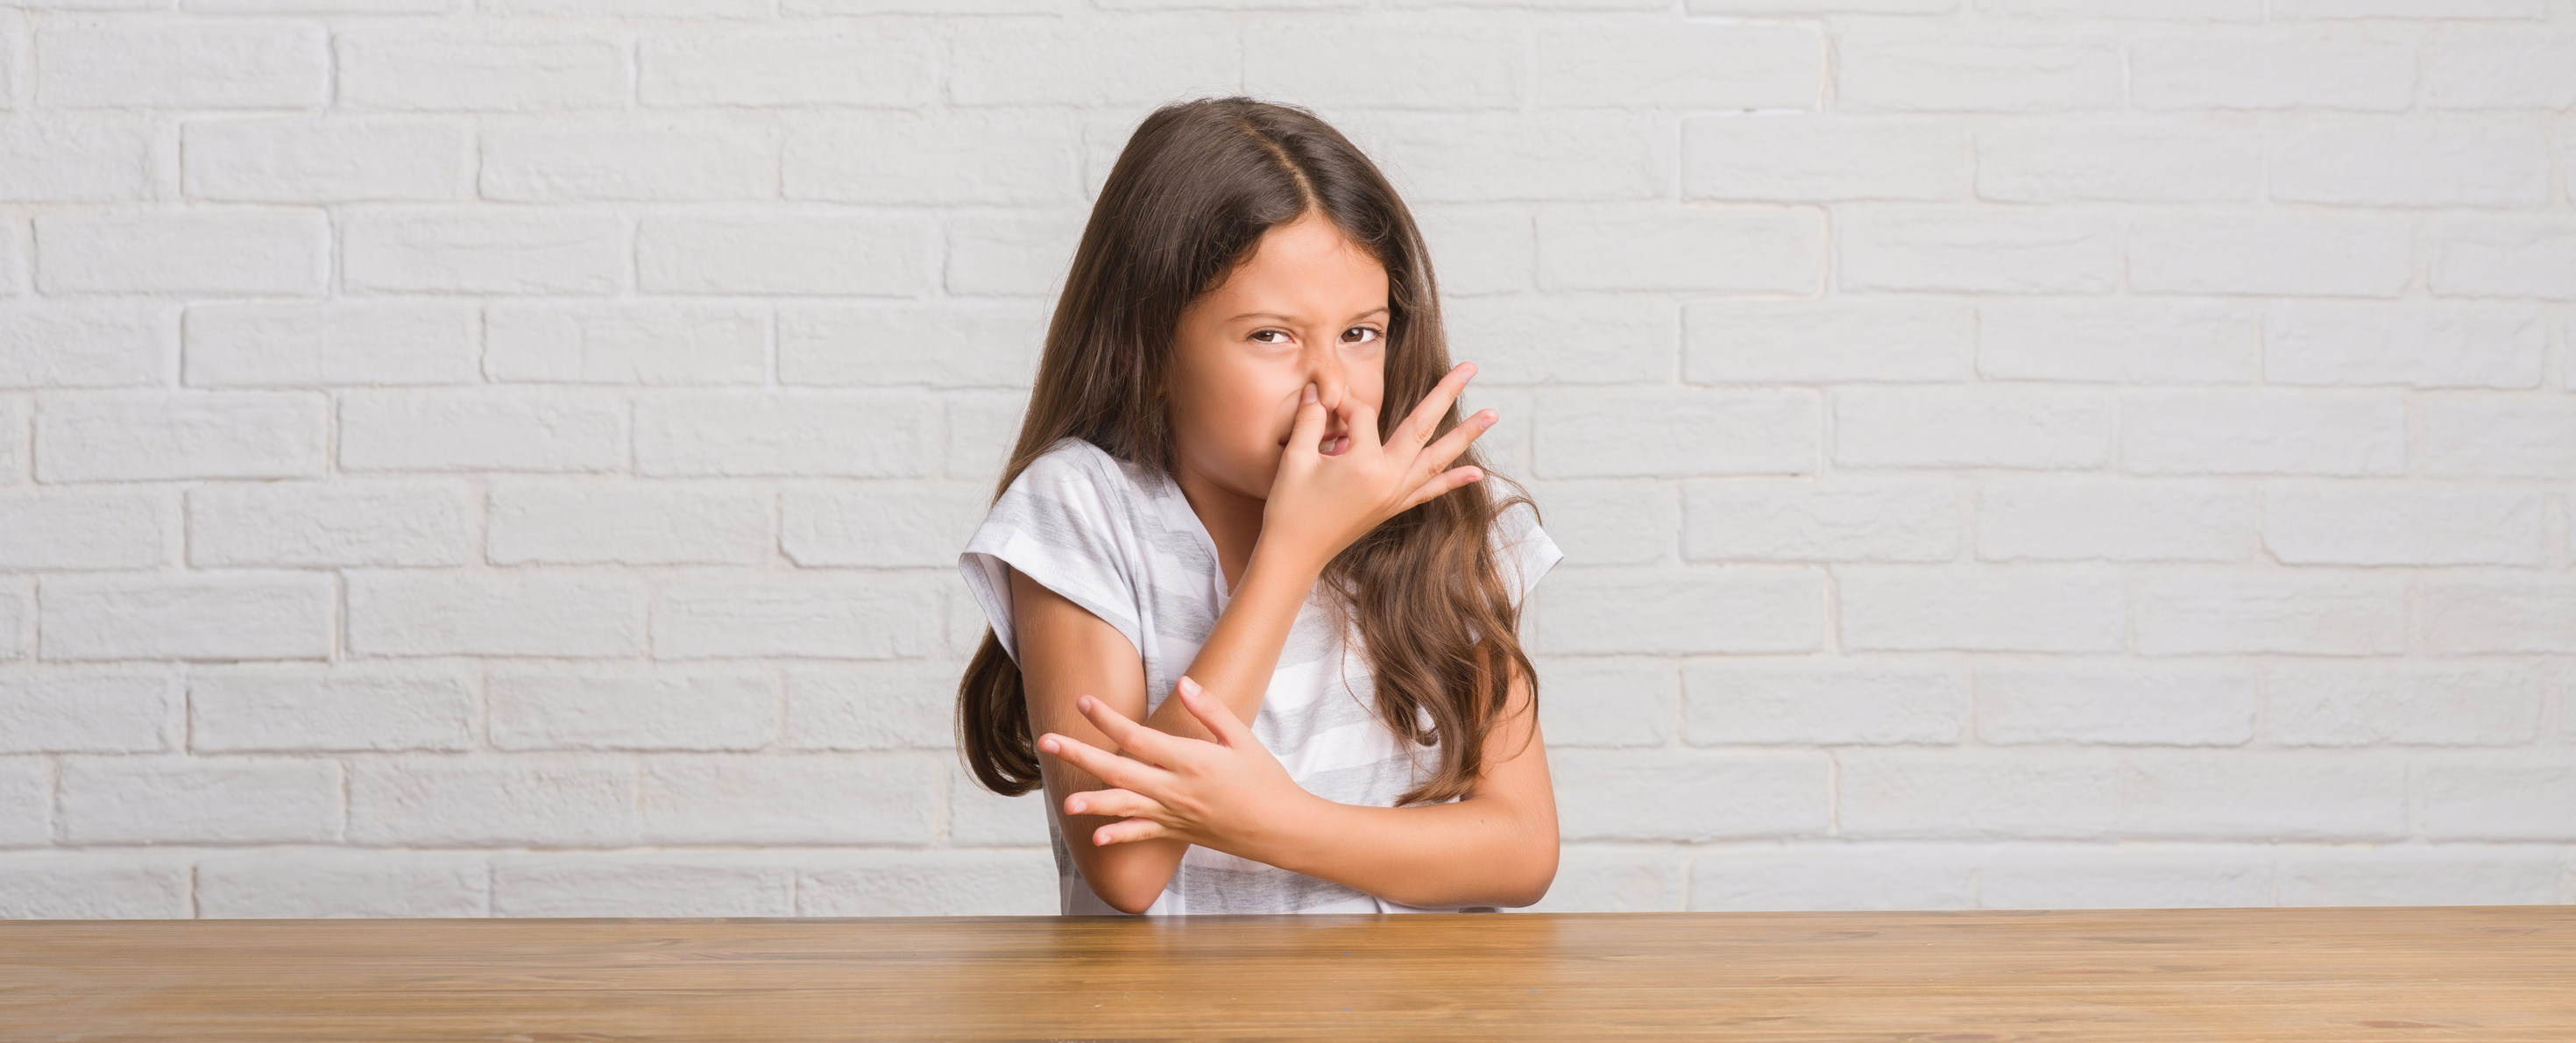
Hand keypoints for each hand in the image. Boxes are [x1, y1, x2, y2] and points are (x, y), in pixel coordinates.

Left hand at [1036, 675, 1322, 854]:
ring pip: (1124, 806)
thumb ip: (1211, 711)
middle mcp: (1176, 788)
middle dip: (1080, 754)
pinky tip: (1095, 836)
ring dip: (1093, 802)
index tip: (1083, 701)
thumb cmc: (1266, 780)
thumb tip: (1183, 683)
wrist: (1282, 829)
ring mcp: (1174, 814)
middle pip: (1118, 770)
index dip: (1107, 719)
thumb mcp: (1242, 739)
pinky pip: (1143, 834)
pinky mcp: (1178, 832)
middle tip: (1047, 740)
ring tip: (1065, 801)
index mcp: (1191, 760)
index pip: (1138, 737)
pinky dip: (1119, 835)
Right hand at [1260, 361, 1496, 568]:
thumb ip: (1311, 419)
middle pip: (1421, 426)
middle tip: (1470, 367)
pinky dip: (1454, 480)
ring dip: (1465, 435)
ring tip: (1493, 415)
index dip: (1339, 405)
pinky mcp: (1394, 507)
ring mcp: (1396, 495)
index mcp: (1364, 463)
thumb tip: (1318, 389)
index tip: (1319, 409)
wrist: (1294, 554)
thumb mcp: (1296, 458)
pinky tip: (1477, 473)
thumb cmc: (1290, 507)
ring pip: (1437, 458)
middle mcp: (1389, 478)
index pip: (1360, 415)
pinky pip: (1431, 490)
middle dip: (1446, 393)